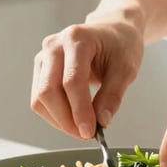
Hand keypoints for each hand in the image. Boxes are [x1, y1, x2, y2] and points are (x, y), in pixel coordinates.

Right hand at [31, 15, 144, 139]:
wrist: (112, 31)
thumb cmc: (120, 45)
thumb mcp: (126, 68)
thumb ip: (113, 95)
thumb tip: (102, 122)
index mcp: (77, 39)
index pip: (72, 81)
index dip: (79, 110)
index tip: (90, 132)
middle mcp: (54, 45)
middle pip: (49, 91)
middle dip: (66, 119)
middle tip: (87, 134)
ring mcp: (44, 56)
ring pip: (40, 98)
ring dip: (59, 120)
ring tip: (82, 128)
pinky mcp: (41, 68)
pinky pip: (40, 99)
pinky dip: (55, 115)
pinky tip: (73, 119)